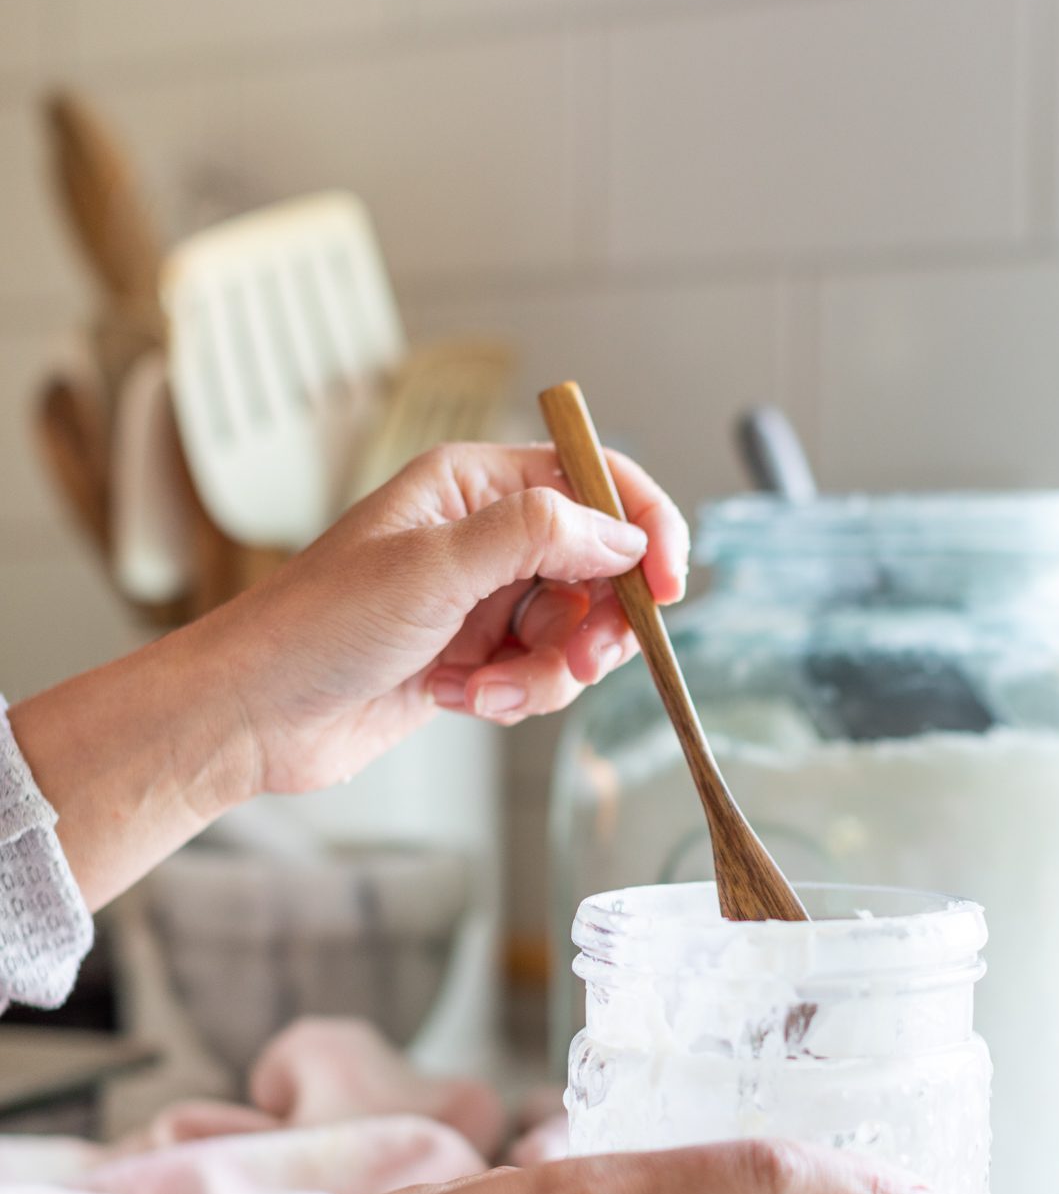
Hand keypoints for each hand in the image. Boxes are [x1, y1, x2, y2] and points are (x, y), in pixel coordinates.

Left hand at [220, 441, 688, 797]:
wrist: (255, 714)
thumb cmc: (318, 625)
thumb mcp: (433, 568)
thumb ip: (534, 536)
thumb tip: (621, 534)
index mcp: (471, 484)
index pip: (591, 479)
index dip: (643, 524)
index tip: (669, 583)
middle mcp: (482, 534)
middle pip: (598, 565)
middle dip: (597, 621)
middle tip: (584, 659)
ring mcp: (480, 599)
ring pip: (573, 631)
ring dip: (546, 671)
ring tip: (488, 690)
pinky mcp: (474, 658)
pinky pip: (539, 674)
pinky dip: (513, 695)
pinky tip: (457, 699)